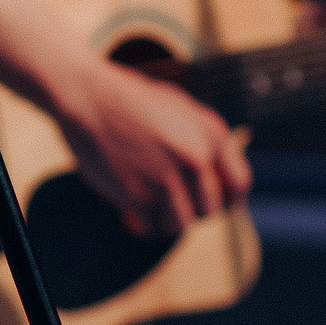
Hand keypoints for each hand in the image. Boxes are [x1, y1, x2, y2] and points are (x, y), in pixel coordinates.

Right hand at [50, 58, 251, 237]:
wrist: (87, 96)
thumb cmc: (131, 101)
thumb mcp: (182, 110)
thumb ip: (205, 142)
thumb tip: (220, 180)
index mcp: (211, 133)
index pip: (239, 185)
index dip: (228, 199)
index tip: (212, 203)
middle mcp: (195, 157)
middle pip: (210, 210)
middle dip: (192, 210)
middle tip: (170, 201)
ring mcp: (167, 177)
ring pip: (181, 224)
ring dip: (165, 219)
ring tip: (149, 203)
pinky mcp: (138, 194)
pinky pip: (151, 228)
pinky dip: (141, 224)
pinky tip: (130, 211)